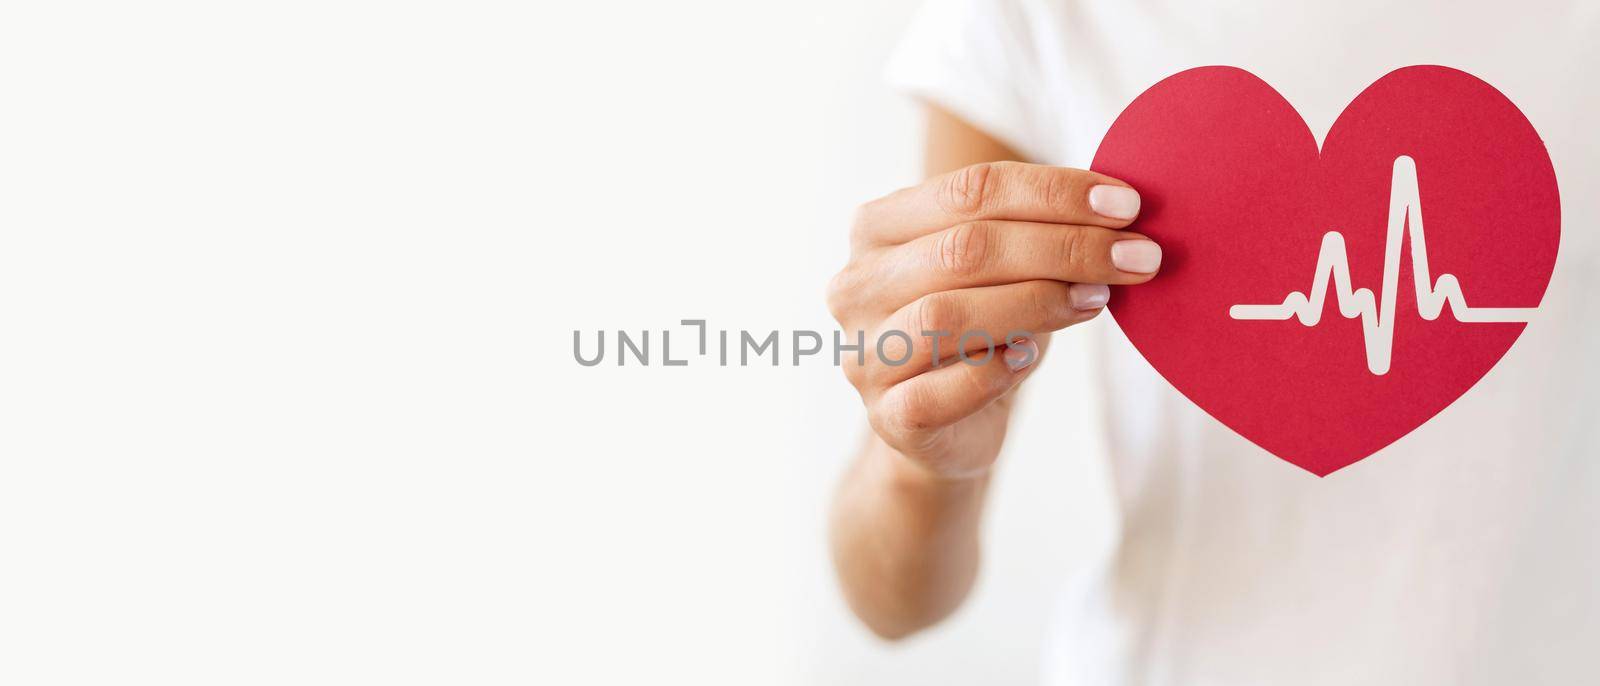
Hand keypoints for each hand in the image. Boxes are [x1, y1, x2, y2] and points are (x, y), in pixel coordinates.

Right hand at [826, 162, 1160, 478]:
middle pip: (965, 249)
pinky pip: (938, 391)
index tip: (1127, 206)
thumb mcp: (1004, 266)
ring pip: (948, 315)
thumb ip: (1036, 229)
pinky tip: (1028, 358)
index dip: (1054, 193)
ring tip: (1099, 299)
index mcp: (878, 227)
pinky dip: (992, 372)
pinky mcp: (886, 417)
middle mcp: (857, 284)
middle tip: (1138, 256)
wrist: (945, 427)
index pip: (970, 190)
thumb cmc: (981, 327)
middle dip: (1064, 247)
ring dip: (1037, 302)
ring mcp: (864, 353)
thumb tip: (1121, 209)